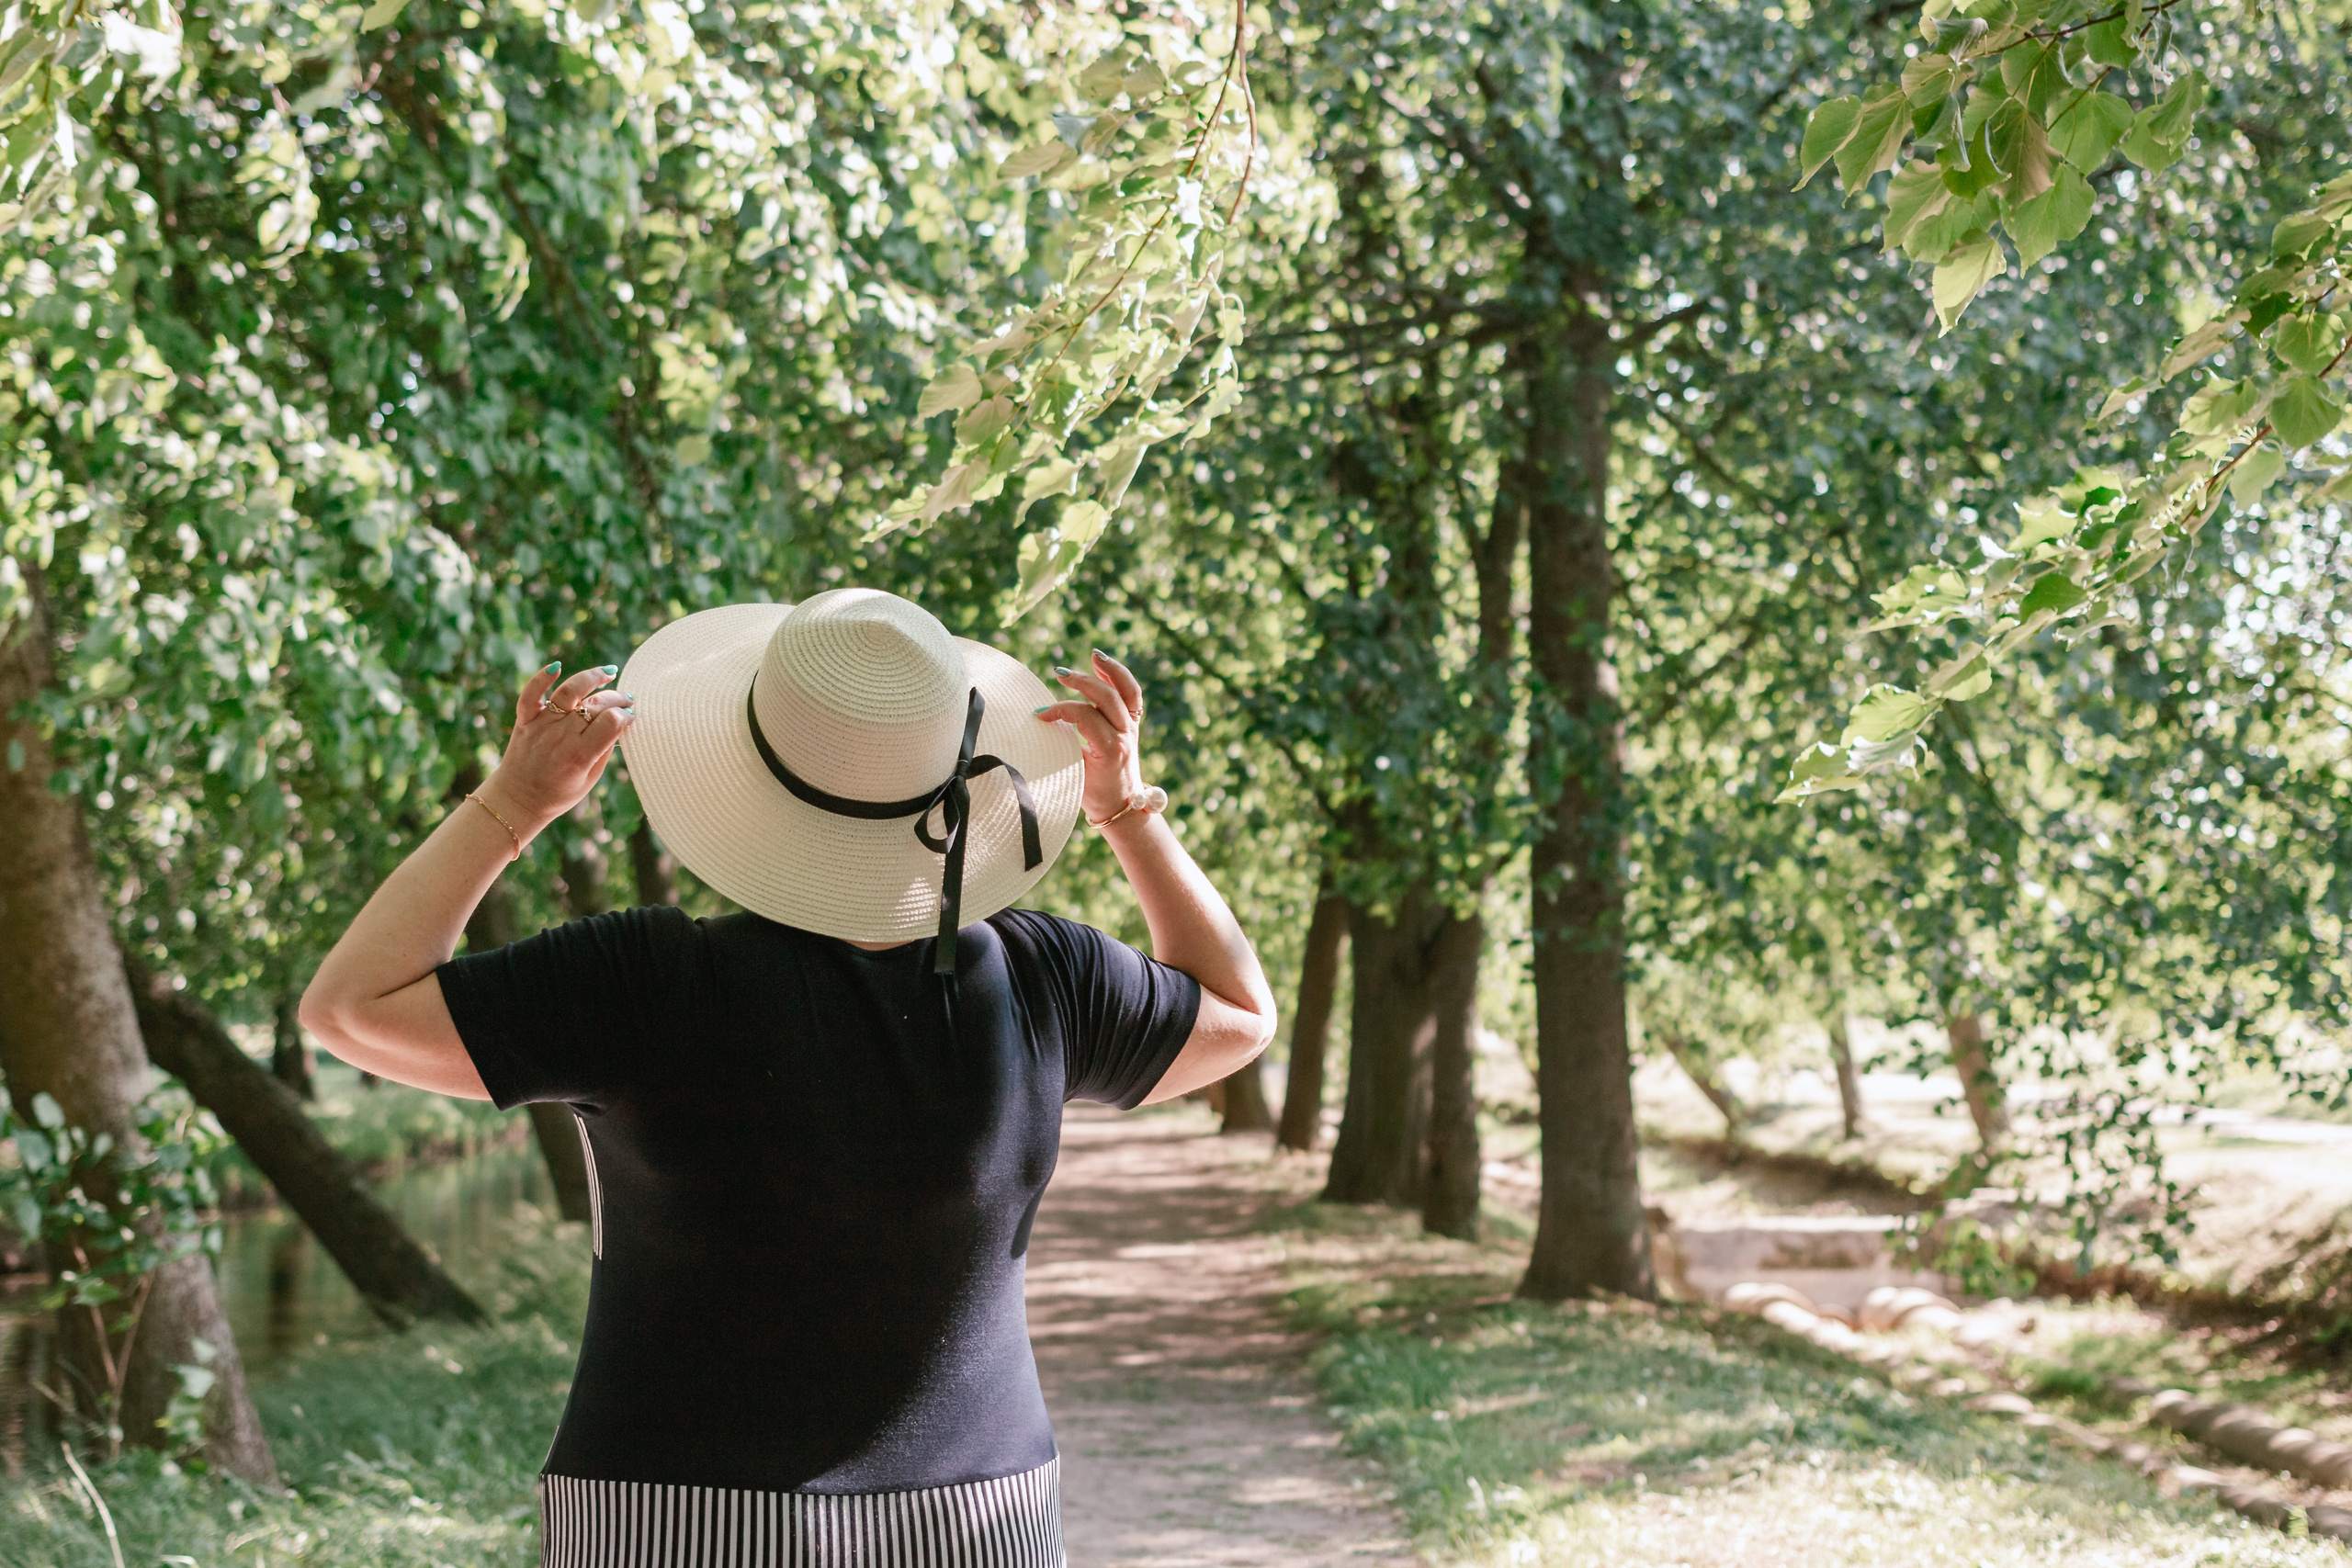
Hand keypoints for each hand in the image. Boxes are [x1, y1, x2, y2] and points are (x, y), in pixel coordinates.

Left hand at [479, 662, 635, 830]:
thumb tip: (620, 723)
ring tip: (608, 673)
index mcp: (580, 756)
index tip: (630, 717)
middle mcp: (561, 737)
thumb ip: (604, 750)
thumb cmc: (559, 793)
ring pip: (569, 691)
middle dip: (617, 698)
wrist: (519, 799)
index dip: (626, 715)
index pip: (611, 722)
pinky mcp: (525, 720)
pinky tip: (557, 667)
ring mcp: (542, 726)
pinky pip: (531, 694)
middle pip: (596, 705)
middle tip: (627, 699)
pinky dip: (541, 677)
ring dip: (592, 678)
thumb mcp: (590, 779)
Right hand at [1036, 649, 1146, 824]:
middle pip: (1106, 697)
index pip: (1084, 716)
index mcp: (1110, 750)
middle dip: (1081, 682)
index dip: (1060, 711)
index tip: (1039, 716)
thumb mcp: (1073, 775)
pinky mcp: (1133, 723)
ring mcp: (1131, 728)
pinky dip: (1119, 676)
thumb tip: (1034, 724)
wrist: (1122, 806)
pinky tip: (1102, 663)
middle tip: (1059, 674)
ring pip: (1125, 691)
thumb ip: (1059, 748)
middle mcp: (1125, 735)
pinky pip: (1131, 694)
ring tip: (1092, 655)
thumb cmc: (1093, 795)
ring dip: (1107, 671)